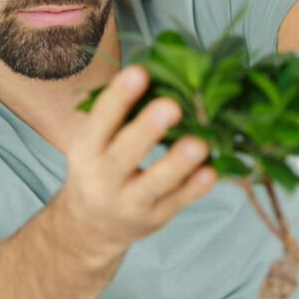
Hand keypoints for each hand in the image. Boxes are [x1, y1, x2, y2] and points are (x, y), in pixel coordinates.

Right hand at [57, 65, 215, 257]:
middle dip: (147, 129)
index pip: (100, 121)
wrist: (90, 228)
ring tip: (199, 143)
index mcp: (86, 150)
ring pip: (154, 183)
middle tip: (171, 106)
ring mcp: (128, 203)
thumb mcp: (95, 143)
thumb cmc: (100, 168)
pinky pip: (177, 203)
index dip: (119, 97)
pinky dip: (194, 188)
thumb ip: (121, 116)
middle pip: (124, 154)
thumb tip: (163, 70)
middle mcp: (103, 178)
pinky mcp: (154, 219)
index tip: (140, 72)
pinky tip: (212, 171)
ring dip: (178, 163)